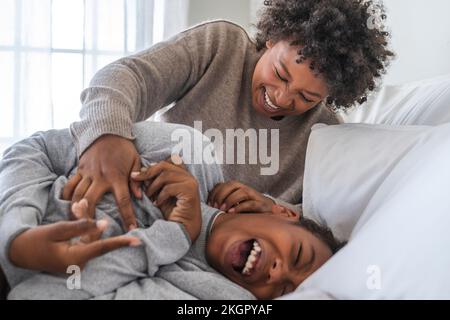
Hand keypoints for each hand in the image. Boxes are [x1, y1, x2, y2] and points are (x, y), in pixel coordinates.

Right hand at [9, 217, 140, 273]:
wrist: (18, 252)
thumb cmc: (36, 241)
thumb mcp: (57, 230)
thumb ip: (81, 227)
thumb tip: (104, 224)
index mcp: (76, 258)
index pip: (103, 247)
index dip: (121, 242)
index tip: (137, 240)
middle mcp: (79, 261)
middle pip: (94, 237)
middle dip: (89, 219)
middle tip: (80, 204)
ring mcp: (77, 259)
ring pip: (89, 236)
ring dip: (84, 220)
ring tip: (77, 206)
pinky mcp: (74, 254)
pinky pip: (83, 238)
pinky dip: (81, 226)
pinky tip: (76, 211)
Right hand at [64, 135, 141, 229]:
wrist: (106, 130)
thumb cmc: (124, 148)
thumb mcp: (136, 160)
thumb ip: (137, 178)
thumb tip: (139, 196)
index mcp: (116, 176)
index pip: (123, 200)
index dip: (127, 215)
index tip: (131, 229)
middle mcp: (100, 177)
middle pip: (91, 201)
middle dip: (90, 218)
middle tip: (91, 232)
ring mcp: (87, 173)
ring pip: (78, 195)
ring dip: (76, 210)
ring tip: (76, 225)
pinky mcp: (79, 170)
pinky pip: (70, 185)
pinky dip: (67, 196)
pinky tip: (66, 207)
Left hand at [130, 157, 201, 241]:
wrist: (182, 229)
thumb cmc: (172, 213)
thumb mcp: (159, 194)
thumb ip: (154, 182)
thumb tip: (141, 171)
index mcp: (183, 175)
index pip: (167, 161)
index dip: (152, 166)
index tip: (139, 174)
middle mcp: (189, 177)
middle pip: (165, 165)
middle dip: (147, 172)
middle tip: (135, 178)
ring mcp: (191, 183)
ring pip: (166, 175)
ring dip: (153, 186)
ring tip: (149, 196)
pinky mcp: (190, 191)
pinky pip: (169, 188)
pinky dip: (160, 196)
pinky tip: (157, 204)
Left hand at [207, 181, 275, 212]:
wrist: (270, 213)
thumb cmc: (248, 210)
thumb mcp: (234, 205)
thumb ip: (223, 202)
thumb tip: (209, 205)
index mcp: (238, 188)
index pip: (224, 184)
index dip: (215, 192)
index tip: (209, 203)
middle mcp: (246, 189)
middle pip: (232, 184)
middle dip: (221, 194)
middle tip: (215, 206)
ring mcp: (255, 196)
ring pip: (242, 192)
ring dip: (230, 200)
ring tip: (222, 210)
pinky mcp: (262, 205)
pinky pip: (251, 203)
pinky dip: (240, 207)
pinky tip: (232, 213)